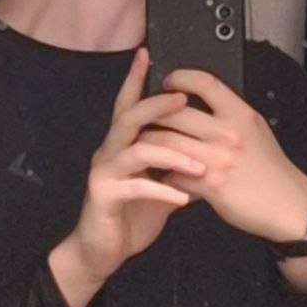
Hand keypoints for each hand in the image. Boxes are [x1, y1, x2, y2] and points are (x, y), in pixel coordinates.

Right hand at [49, 49, 205, 306]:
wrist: (100, 252)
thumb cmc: (130, 215)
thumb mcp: (158, 185)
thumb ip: (175, 165)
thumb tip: (206, 150)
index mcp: (123, 145)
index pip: (129, 104)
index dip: (135, 79)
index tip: (147, 54)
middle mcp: (109, 152)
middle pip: (130, 117)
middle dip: (157, 105)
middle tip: (183, 98)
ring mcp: (104, 173)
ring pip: (136, 150)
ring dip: (171, 153)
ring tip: (199, 163)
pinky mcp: (104, 197)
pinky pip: (136, 187)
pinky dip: (162, 190)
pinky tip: (183, 197)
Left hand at [149, 69, 306, 244]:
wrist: (288, 206)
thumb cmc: (271, 169)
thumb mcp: (256, 130)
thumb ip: (229, 114)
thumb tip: (198, 101)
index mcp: (241, 114)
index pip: (205, 82)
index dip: (180, 77)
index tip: (168, 80)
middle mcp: (228, 133)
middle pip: (174, 112)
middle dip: (152, 113)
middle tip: (142, 116)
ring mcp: (217, 159)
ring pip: (166, 142)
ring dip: (150, 144)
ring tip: (145, 145)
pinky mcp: (210, 185)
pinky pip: (173, 174)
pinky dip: (164, 174)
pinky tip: (163, 174)